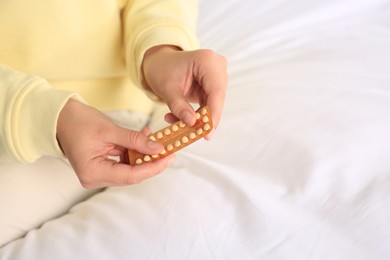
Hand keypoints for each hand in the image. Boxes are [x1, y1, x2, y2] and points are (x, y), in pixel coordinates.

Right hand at [56, 98, 174, 188]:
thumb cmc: (79, 122)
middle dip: (151, 162)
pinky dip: (134, 153)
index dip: (153, 168)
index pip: (130, 176)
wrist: (60, 117)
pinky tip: (144, 140)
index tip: (169, 158)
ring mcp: (97, 175)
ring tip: (157, 142)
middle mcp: (94, 179)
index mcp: (93, 172)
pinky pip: (123, 164)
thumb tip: (158, 148)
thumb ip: (135, 140)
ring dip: (144, 156)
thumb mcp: (110, 130)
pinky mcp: (101, 168)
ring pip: (129, 170)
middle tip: (169, 151)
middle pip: (131, 175)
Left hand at [142, 46, 227, 137]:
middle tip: (195, 136)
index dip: (213, 113)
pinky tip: (181, 121)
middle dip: (206, 119)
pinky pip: (209, 105)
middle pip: (217, 99)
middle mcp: (217, 67)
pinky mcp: (213, 87)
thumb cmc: (162, 68)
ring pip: (214, 104)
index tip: (207, 132)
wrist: (160, 62)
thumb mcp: (166, 88)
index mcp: (207, 60)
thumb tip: (192, 122)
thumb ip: (178, 105)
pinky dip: (196, 115)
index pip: (215, 91)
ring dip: (199, 118)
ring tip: (181, 128)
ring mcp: (217, 76)